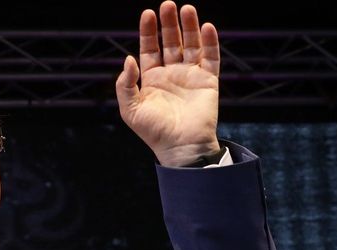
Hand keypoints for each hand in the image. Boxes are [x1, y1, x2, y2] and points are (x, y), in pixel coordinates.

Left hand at [115, 1, 221, 166]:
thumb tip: (128, 58)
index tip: (148, 13)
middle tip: (168, 4)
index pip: (149, 48)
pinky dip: (210, 42)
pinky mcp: (208, 81)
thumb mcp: (130, 109)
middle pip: (170, 41)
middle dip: (168, 23)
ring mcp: (190, 75)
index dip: (148, 31)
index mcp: (151, 79)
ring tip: (186, 8)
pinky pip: (211, 57)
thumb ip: (125, 84)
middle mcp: (171, 73)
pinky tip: (206, 27)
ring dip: (189, 26)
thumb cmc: (153, 132)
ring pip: (191, 44)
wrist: (180, 147)